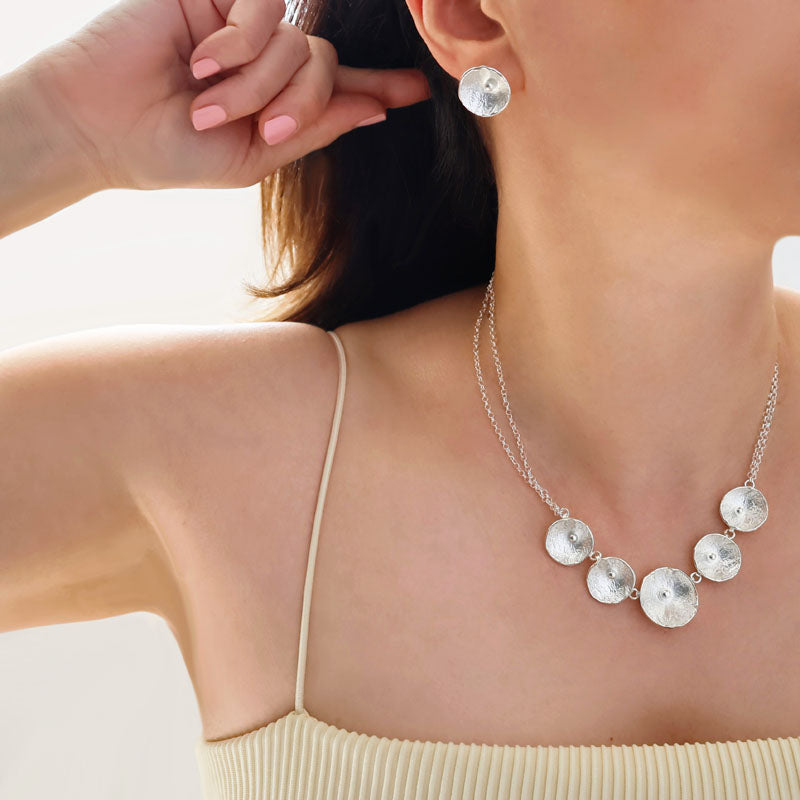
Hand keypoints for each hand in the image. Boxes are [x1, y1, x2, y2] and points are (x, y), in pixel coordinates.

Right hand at [30, 0, 430, 190]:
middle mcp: (266, 64)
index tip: (420, 91)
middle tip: (264, 129)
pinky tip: (203, 63)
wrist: (101, 127)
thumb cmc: (171, 152)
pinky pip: (265, 10)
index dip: (379, 88)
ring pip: (298, 41)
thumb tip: (374, 110)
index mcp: (277, 105)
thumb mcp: (253, 157)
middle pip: (326, 66)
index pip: (338, 90)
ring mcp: (242, 29)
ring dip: (260, 81)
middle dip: (302, 103)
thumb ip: (312, 129)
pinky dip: (241, 44)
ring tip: (212, 103)